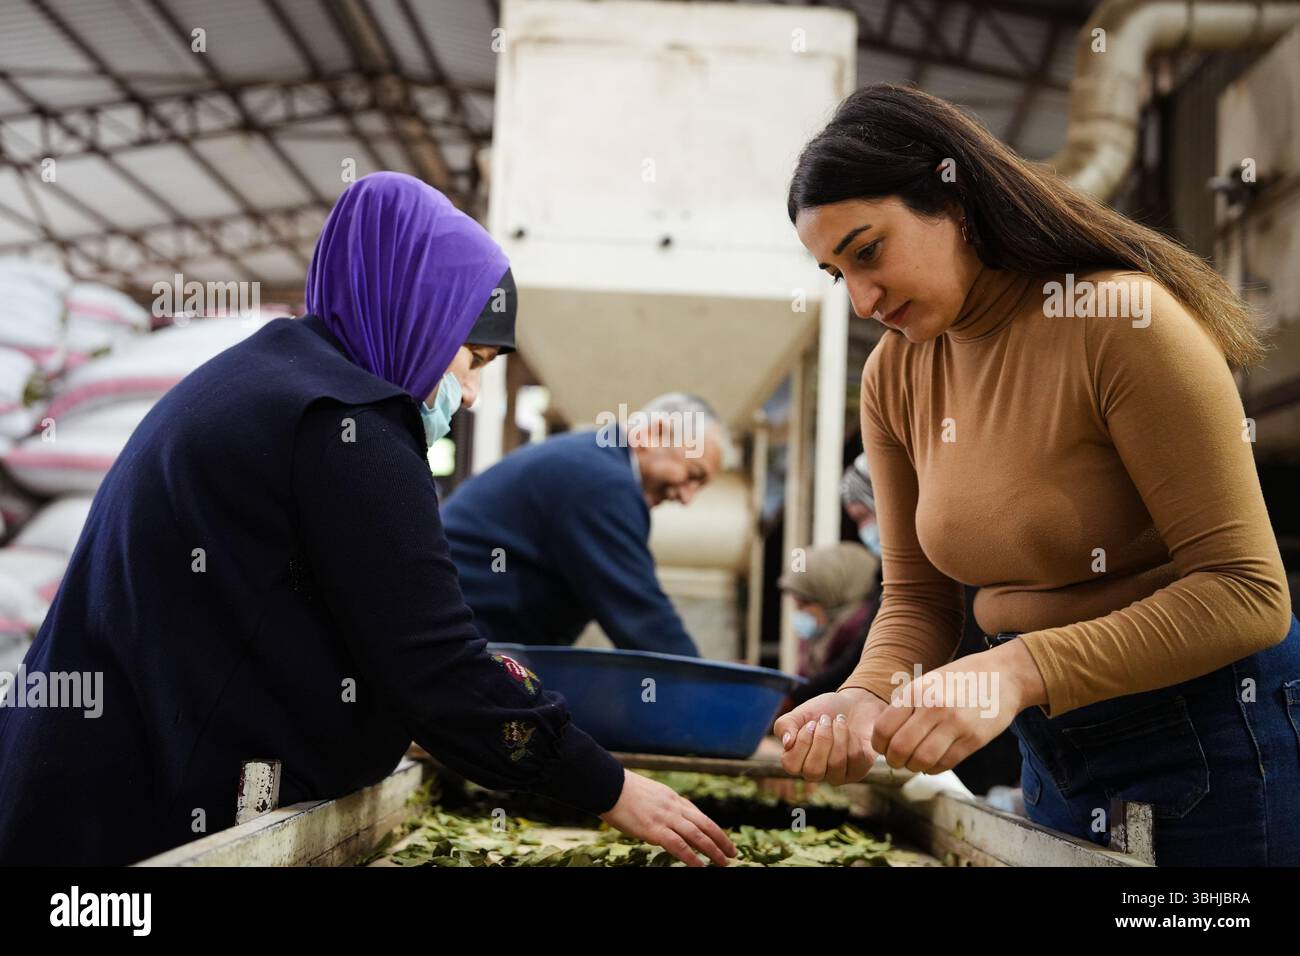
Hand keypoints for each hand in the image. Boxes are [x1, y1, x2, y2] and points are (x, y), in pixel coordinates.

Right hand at [599, 770, 738, 866]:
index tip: (721, 837)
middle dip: (721, 839)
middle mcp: (674, 807)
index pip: (698, 814)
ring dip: (714, 850)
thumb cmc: (621, 789)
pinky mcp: (654, 829)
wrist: (608, 785)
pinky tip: (701, 867)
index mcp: (672, 798)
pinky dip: (692, 858)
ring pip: (697, 835)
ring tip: (725, 862)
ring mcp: (666, 817)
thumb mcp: (648, 793)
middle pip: (705, 824)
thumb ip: (660, 805)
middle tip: (733, 853)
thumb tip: (662, 817)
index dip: (712, 828)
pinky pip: (679, 846)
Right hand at [773, 688, 888, 784]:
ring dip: (838, 736)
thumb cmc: (823, 710)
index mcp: (797, 761)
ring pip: (835, 764)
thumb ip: (785, 725)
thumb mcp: (801, 712)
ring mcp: (837, 775)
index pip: (791, 765)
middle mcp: (815, 773)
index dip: (802, 743)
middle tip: (826, 719)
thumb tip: (787, 743)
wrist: (853, 704)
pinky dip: (853, 740)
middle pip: (813, 770)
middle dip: (821, 739)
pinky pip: (855, 760)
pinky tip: (852, 732)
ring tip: (840, 720)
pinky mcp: (857, 771)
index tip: (811, 723)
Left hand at [871, 644, 1041, 774]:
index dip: (878, 745)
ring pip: (921, 760)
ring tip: (914, 762)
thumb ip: (906, 705)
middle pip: (900, 749)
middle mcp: (934, 707)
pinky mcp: (974, 740)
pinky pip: (944, 764)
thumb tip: (884, 737)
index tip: (883, 748)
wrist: (1004, 676)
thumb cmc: (960, 679)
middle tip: (896, 760)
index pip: (884, 728)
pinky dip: (932, 768)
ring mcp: (955, 724)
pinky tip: (932, 762)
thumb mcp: (928, 681)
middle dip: (893, 760)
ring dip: (913, 767)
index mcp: (917, 691)